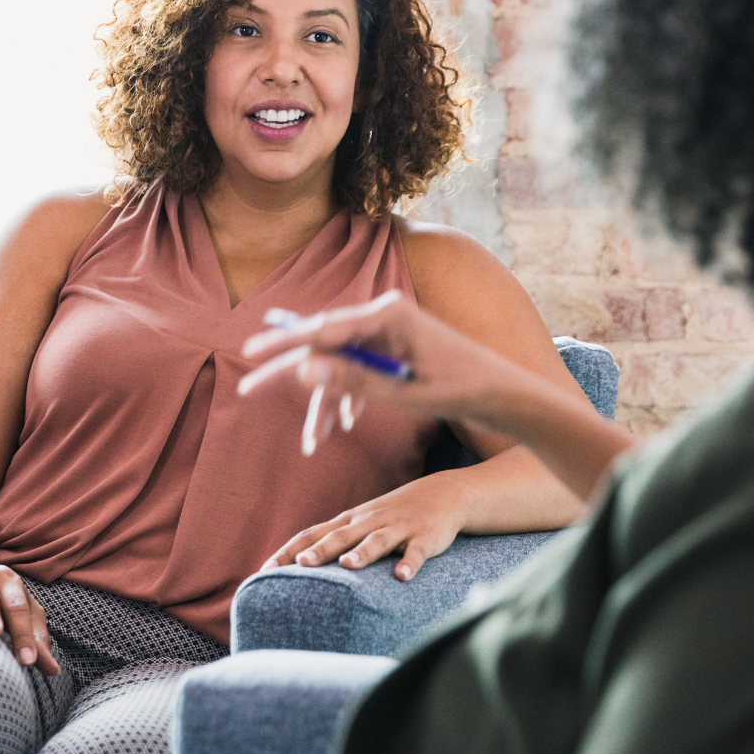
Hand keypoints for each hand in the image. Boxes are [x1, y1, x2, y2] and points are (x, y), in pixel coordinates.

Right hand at [240, 290, 634, 499]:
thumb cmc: (462, 389)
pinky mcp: (395, 344)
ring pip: (338, 361)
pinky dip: (347, 395)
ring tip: (314, 441)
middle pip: (323, 342)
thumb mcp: (404, 393)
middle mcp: (385, 313)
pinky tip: (340, 425)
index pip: (323, 328)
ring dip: (325, 400)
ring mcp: (389, 328)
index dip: (283, 344)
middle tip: (248, 387)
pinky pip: (357, 366)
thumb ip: (353, 380)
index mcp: (388, 314)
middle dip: (292, 373)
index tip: (251, 353)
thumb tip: (304, 370)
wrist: (504, 392)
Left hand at [262, 473, 469, 581]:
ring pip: (377, 541)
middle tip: (300, 566)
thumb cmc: (393, 514)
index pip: (312, 533)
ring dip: (363, 553)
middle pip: (340, 536)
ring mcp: (397, 528)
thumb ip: (333, 539)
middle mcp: (369, 522)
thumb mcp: (361, 522)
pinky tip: (402, 577)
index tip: (265, 568)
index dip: (289, 551)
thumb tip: (296, 564)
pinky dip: (410, 563)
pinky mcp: (425, 537)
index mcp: (350, 521)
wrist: (444, 493)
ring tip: (348, 566)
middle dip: (320, 551)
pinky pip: (416, 551)